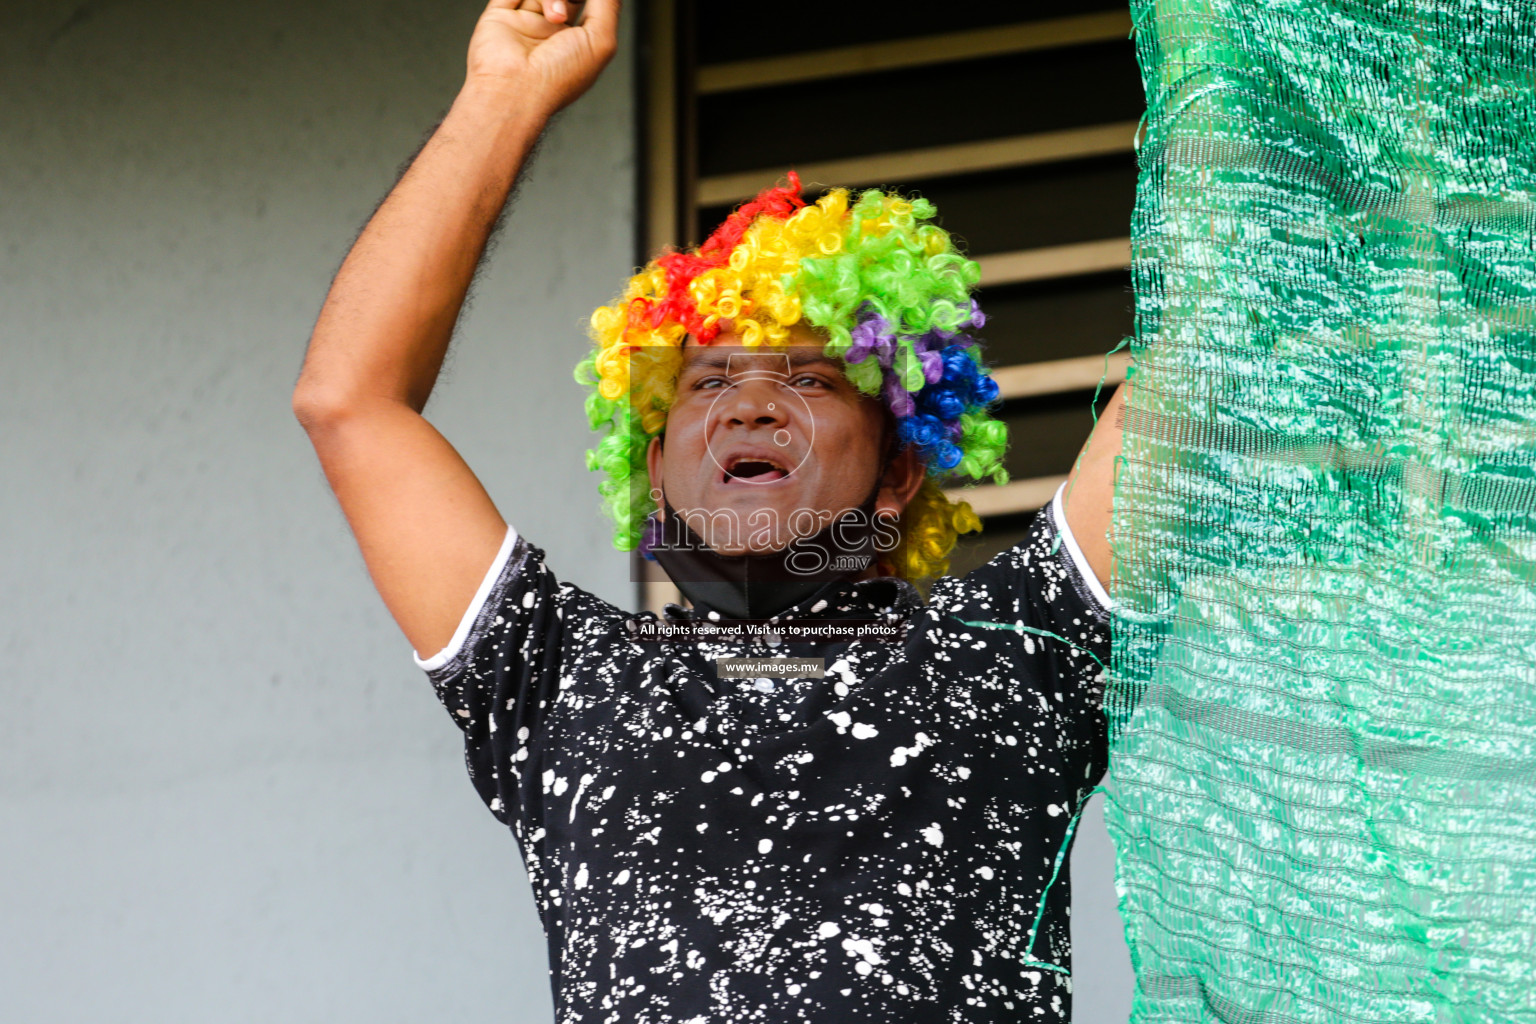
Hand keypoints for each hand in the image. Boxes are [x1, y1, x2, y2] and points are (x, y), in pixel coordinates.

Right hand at [465, 0, 618, 114]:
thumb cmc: (557, 80)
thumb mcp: (601, 41)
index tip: (596, 0)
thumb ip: (608, 6)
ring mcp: (526, 24)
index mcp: (578, 44)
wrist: (516, 90)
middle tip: (569, 6)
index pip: (590, 7)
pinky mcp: (501, 16)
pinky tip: (532, 3)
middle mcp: (552, 34)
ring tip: (556, 16)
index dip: (595, 0)